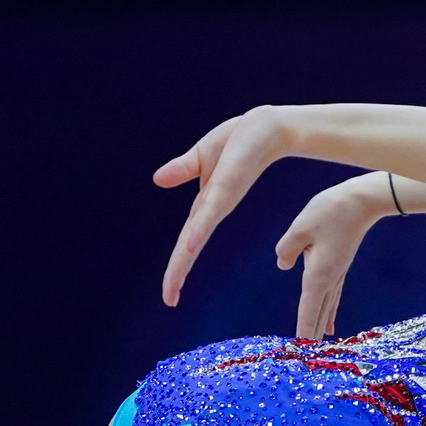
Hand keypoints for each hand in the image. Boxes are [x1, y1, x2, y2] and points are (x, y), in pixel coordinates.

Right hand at [152, 107, 292, 306]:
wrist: (267, 125)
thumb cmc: (240, 141)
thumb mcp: (202, 156)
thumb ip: (183, 169)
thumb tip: (158, 180)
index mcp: (207, 204)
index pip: (187, 241)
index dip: (177, 266)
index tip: (170, 292)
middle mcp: (214, 208)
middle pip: (189, 246)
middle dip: (177, 273)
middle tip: (168, 301)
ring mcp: (221, 200)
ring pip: (197, 235)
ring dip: (184, 259)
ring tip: (173, 284)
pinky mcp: (227, 187)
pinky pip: (209, 211)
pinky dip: (199, 229)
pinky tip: (191, 246)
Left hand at [275, 177, 386, 338]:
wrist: (364, 200)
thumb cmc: (331, 211)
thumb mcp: (300, 227)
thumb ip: (287, 249)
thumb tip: (283, 265)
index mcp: (318, 275)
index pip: (307, 311)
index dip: (302, 332)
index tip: (300, 354)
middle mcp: (329, 279)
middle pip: (317, 315)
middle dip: (311, 337)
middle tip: (305, 360)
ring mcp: (337, 274)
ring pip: (326, 309)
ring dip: (319, 328)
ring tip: (315, 347)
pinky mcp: (341, 266)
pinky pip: (332, 297)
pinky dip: (328, 313)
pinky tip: (330, 324)